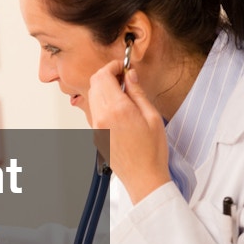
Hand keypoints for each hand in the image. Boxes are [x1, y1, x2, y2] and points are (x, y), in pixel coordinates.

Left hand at [88, 64, 170, 203]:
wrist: (142, 177)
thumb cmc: (151, 151)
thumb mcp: (151, 116)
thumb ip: (137, 92)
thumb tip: (130, 75)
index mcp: (116, 110)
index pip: (103, 76)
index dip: (113, 66)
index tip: (123, 66)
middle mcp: (101, 117)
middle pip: (94, 84)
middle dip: (107, 75)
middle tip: (125, 77)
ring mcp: (95, 126)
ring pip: (92, 96)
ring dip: (104, 88)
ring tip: (124, 93)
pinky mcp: (95, 133)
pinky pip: (95, 110)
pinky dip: (103, 102)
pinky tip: (120, 107)